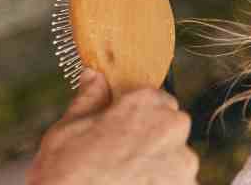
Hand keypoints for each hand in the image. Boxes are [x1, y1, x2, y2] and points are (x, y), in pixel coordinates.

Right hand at [27, 70, 197, 184]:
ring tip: (126, 179)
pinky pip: (179, 182)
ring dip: (159, 167)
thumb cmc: (66, 174)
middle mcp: (172, 126)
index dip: (138, 118)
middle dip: (151, 141)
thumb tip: (93, 76)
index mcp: (146, 104)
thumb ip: (90, 98)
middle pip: (170, 127)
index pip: (156, 100)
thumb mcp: (67, 130)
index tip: (124, 133)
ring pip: (176, 157)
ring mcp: (183, 159)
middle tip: (122, 160)